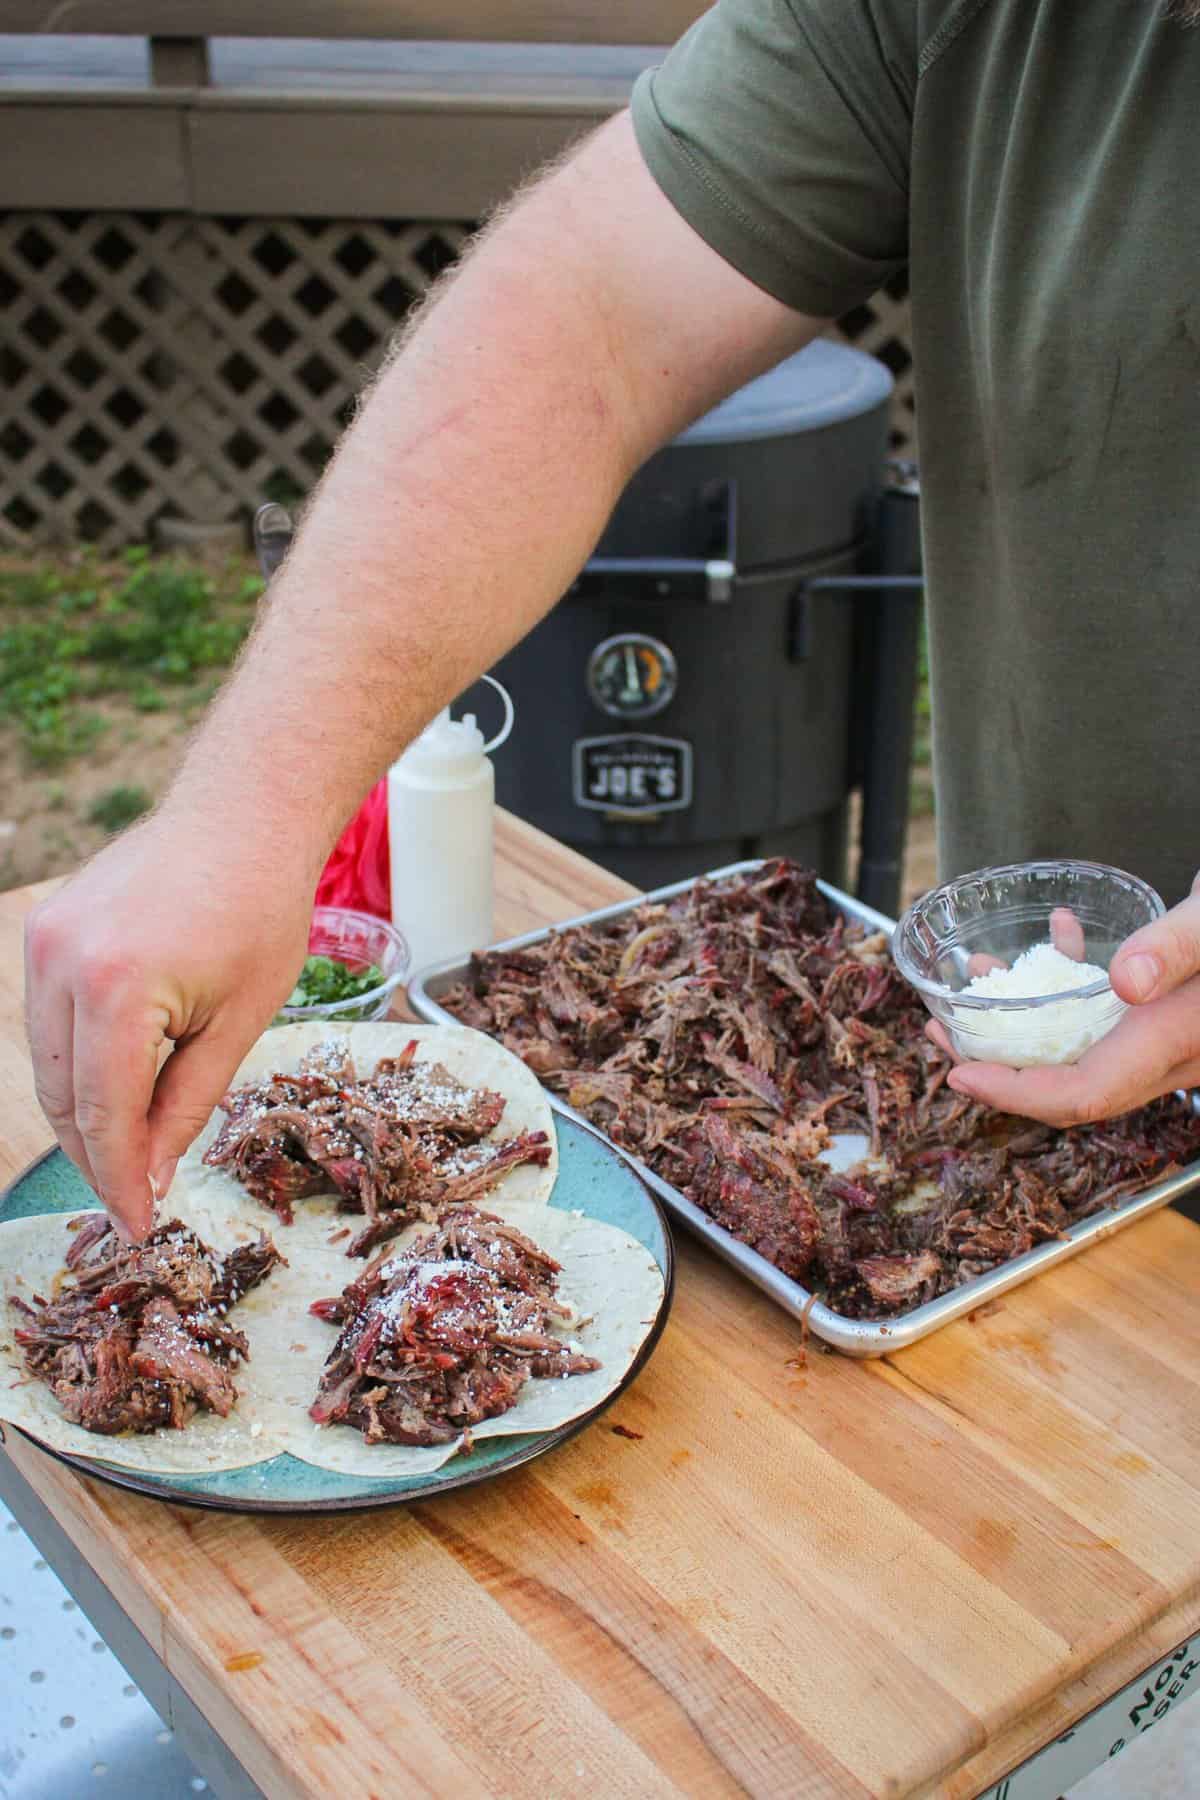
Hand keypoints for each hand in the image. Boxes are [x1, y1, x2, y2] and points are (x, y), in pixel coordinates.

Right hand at [24, 812, 312, 1239]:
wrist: (243, 818)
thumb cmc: (261, 911)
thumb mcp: (240, 1022)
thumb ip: (188, 1104)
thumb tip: (154, 1177)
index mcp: (118, 988)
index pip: (105, 1113)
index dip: (120, 1179)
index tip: (139, 1226)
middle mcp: (62, 962)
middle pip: (64, 1095)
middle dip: (99, 1156)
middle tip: (135, 1203)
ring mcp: (43, 941)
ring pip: (47, 1064)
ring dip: (83, 1115)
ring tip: (127, 1157)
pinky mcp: (43, 930)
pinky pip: (47, 1022)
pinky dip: (76, 1065)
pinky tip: (114, 1094)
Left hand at [932, 878, 1199, 1125]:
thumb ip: (1175, 948)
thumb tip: (1125, 981)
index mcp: (1173, 1039)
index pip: (1083, 1094)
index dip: (1015, 1093)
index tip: (960, 1074)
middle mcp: (1169, 1055)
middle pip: (1070, 1088)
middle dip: (1000, 1070)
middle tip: (944, 1032)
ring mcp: (1168, 1042)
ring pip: (1084, 1057)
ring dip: (1026, 1028)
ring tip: (981, 984)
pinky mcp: (1168, 1020)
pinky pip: (1108, 1024)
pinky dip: (1072, 993)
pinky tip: (1061, 937)